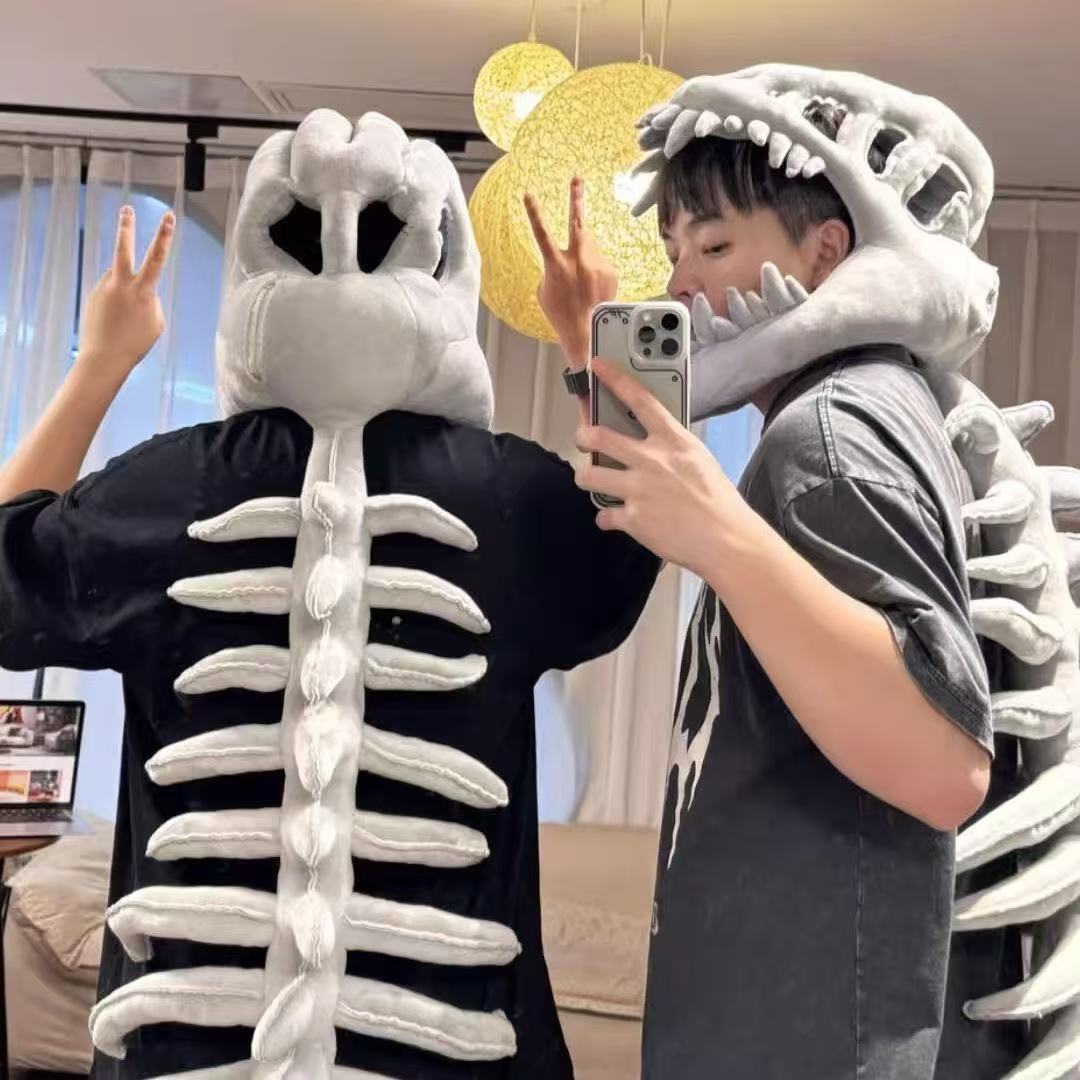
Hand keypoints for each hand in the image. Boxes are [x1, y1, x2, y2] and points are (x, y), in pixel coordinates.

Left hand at [77, 206, 174, 377]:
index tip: (168, 216)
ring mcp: (105, 288)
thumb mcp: (155, 321)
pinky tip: (114, 321)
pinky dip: (116, 305)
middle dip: (127, 228)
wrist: (105, 357)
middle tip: (127, 209)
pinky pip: (110, 293)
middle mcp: (121, 284)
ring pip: (119, 280)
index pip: (157, 258)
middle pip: (123, 249)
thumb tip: (138, 288)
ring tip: (124, 319)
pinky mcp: (94, 295)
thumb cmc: (136, 342)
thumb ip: (150, 299)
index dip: (164, 236)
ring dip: (125, 294)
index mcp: (142, 291)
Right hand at [523, 177, 616, 362]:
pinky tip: (592, 287)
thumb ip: (553, 268)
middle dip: (576, 198)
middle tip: (577, 180)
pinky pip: (599, 262)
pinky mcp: (610, 270)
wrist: (588, 332)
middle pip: (577, 221)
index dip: (534, 212)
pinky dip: (594, 271)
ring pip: (589, 247)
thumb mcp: (546, 291)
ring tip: (581, 278)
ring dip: (584, 255)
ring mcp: (596, 263)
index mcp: (555, 264)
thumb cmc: (562, 315)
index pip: (541, 232)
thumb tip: (565, 259)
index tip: (529, 194)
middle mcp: (577, 260)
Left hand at [574, 358, 756, 575]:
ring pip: (589, 475)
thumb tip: (650, 443)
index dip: (614, 379)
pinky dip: (607, 518)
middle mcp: (652, 461)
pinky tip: (615, 518)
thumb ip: (672, 447)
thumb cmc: (718, 501)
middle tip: (583, 438)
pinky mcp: (633, 519)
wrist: (726, 540)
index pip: (639, 399)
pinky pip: (603, 514)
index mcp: (673, 441)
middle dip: (583, 435)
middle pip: (599, 436)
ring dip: (586, 477)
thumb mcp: (700, 459)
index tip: (597, 366)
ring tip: (592, 479)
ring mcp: (639, 490)